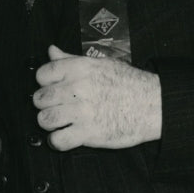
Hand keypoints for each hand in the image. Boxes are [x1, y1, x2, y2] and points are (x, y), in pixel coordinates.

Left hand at [32, 44, 161, 150]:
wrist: (153, 104)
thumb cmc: (128, 83)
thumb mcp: (99, 63)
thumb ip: (70, 59)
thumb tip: (51, 51)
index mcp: (79, 68)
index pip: (42, 74)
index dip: (43, 82)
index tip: (50, 87)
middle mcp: (78, 88)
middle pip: (40, 98)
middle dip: (43, 104)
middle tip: (53, 107)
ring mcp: (82, 112)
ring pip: (45, 119)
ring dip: (48, 123)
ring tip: (57, 122)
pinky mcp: (89, 133)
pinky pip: (59, 140)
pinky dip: (57, 141)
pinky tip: (63, 136)